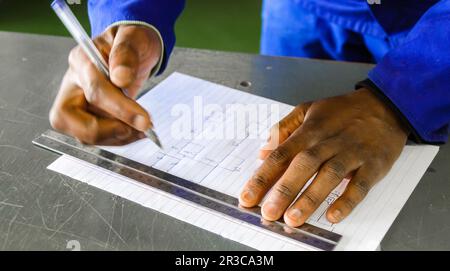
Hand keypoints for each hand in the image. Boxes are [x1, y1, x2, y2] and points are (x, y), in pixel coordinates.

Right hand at [49, 25, 161, 144]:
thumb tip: (121, 78)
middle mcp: (73, 84)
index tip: (144, 120)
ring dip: (115, 138)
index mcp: (81, 60)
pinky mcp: (89, 117)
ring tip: (143, 129)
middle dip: (105, 130)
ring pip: (82, 134)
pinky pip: (97, 137)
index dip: (119, 109)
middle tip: (138, 128)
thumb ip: (126, 54)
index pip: (94, 90)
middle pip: (66, 118)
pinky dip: (119, 139)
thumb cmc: (131, 41)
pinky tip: (137, 131)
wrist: (134, 48)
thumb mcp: (133, 38)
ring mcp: (78, 103)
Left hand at [239, 88, 409, 226]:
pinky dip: (347, 200)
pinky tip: (333, 215)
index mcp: (310, 129)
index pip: (281, 154)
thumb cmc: (342, 111)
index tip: (247, 196)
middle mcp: (329, 141)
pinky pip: (361, 184)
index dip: (263, 176)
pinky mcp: (374, 164)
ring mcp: (352, 152)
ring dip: (310, 197)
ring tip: (293, 218)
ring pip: (329, 175)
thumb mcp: (308, 110)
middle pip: (303, 165)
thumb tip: (262, 151)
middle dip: (283, 190)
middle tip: (268, 212)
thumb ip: (283, 129)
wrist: (385, 104)